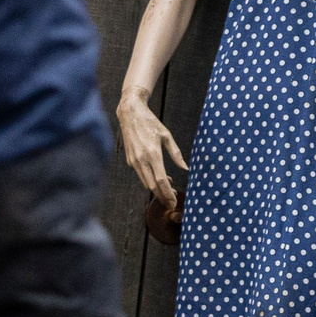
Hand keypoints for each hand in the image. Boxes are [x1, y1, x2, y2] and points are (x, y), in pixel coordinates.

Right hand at [115, 94, 188, 227]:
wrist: (130, 114)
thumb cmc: (151, 123)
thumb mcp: (167, 136)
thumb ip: (176, 154)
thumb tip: (185, 168)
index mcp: (153, 153)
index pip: (161, 180)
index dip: (168, 193)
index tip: (174, 201)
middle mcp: (141, 159)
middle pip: (152, 186)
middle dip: (162, 197)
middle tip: (172, 203)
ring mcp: (133, 161)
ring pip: (145, 182)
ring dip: (156, 190)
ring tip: (168, 192)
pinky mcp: (130, 160)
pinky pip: (141, 175)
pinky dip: (150, 180)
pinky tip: (159, 179)